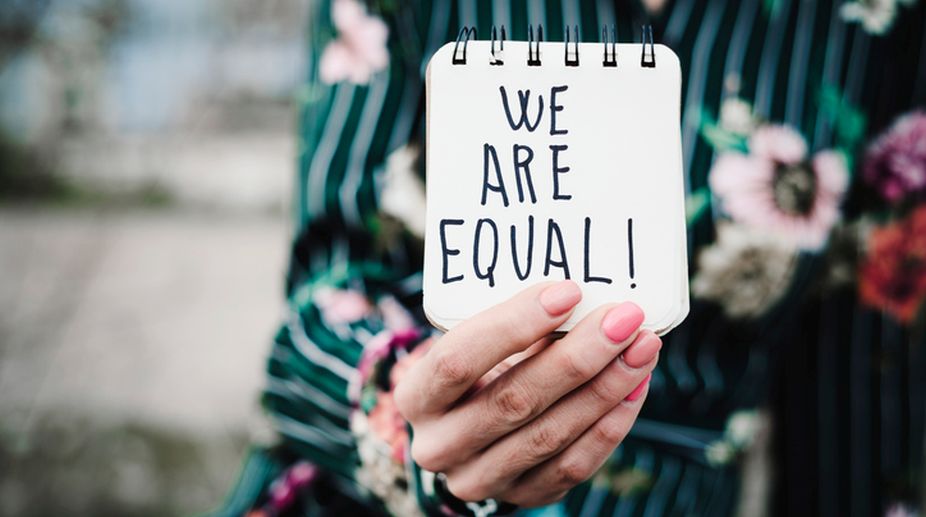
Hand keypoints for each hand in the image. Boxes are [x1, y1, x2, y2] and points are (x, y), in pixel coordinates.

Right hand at [394, 280, 660, 506]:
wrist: (468, 434)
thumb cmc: (477, 371)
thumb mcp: (475, 344)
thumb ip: (515, 327)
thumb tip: (581, 294)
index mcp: (417, 396)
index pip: (457, 359)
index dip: (514, 324)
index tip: (569, 291)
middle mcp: (439, 445)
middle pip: (513, 400)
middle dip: (578, 356)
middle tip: (625, 318)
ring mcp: (480, 479)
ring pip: (549, 436)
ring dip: (606, 388)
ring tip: (643, 347)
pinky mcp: (521, 497)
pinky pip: (572, 466)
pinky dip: (611, 425)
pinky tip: (636, 387)